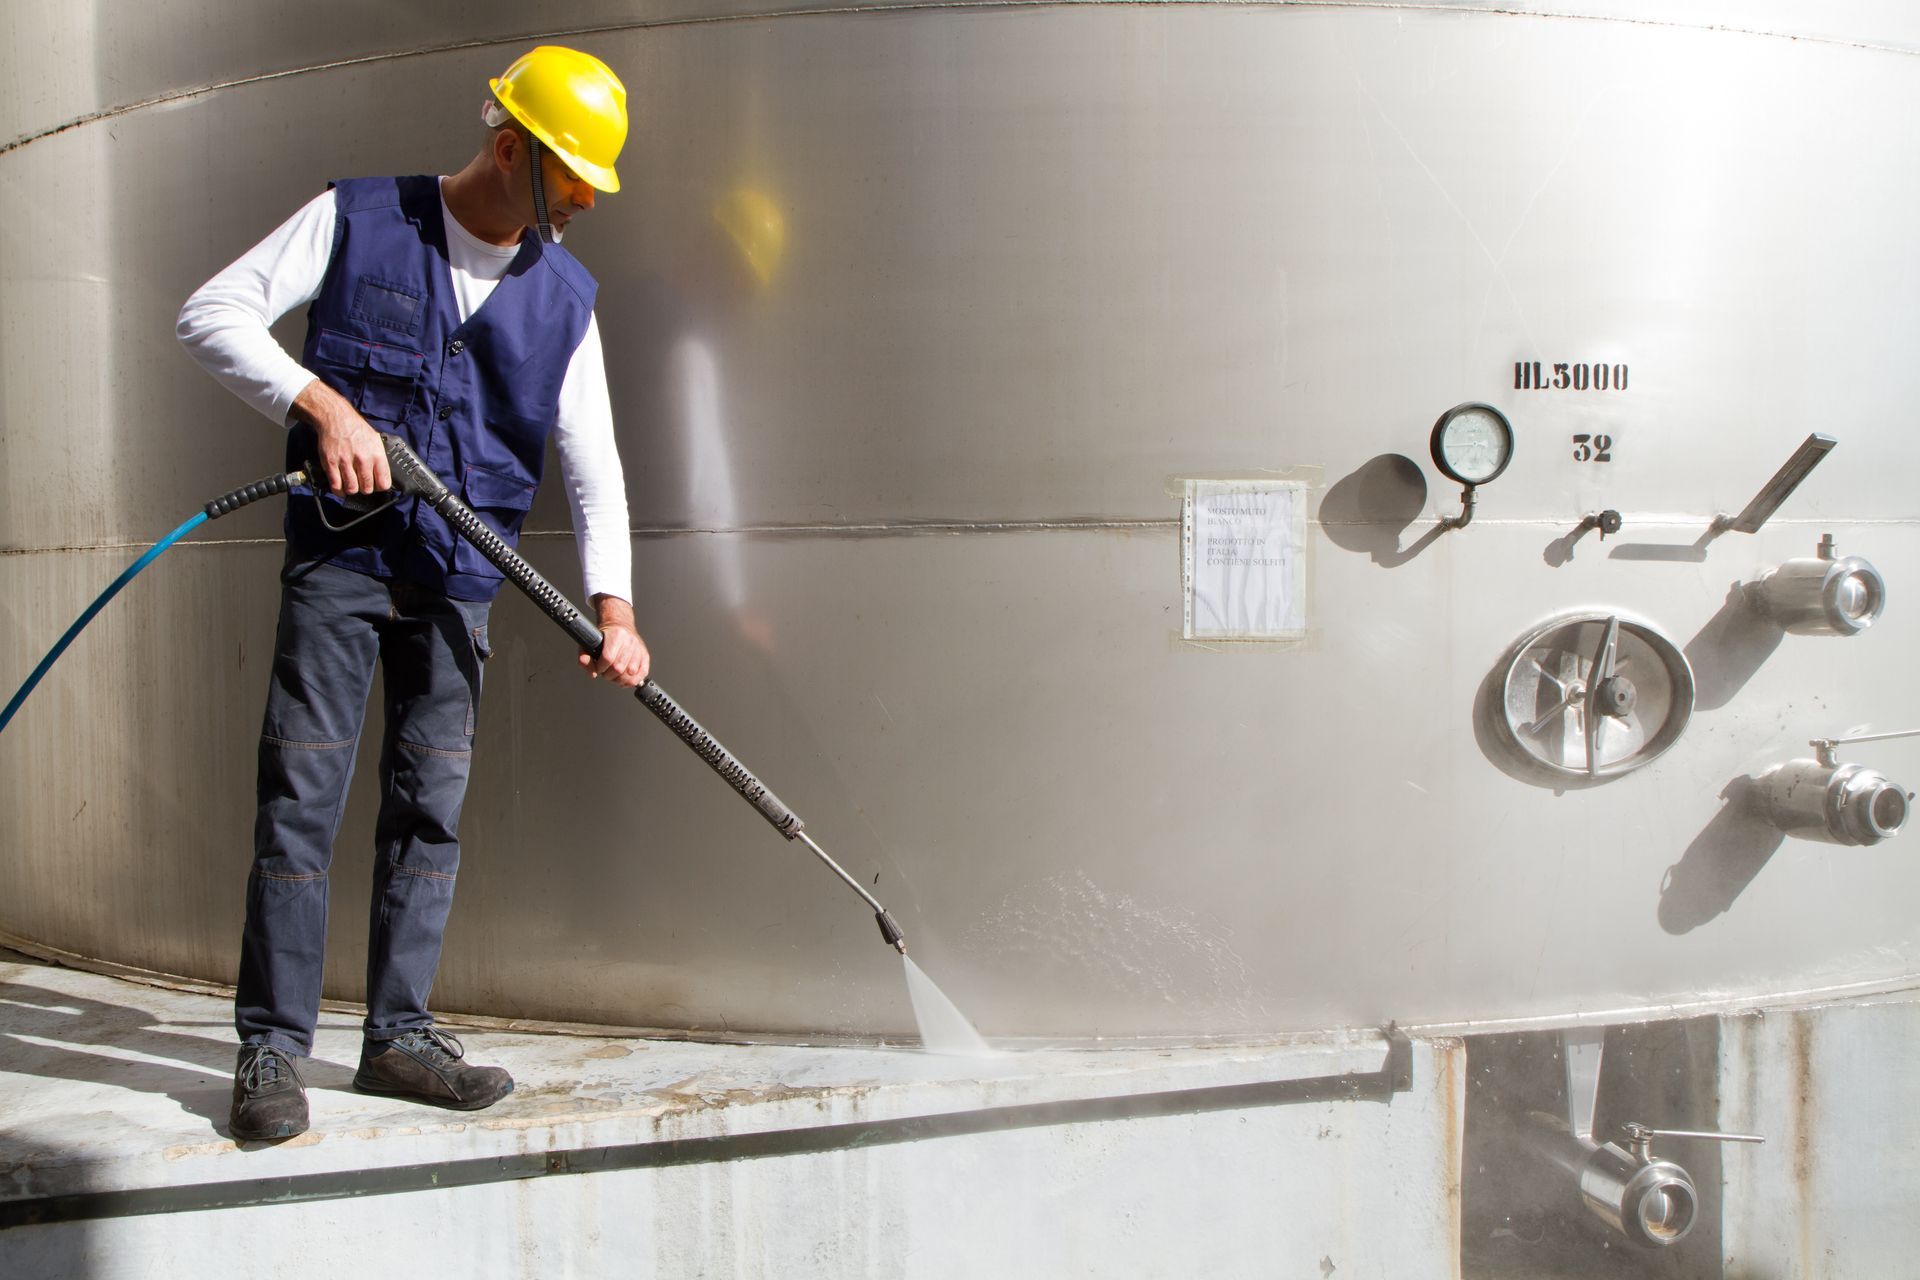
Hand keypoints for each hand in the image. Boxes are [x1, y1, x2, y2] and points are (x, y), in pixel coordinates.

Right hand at [292, 378, 391, 494]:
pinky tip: (340, 487)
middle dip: (365, 489)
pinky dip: (338, 490)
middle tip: (362, 484)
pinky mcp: (331, 463)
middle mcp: (363, 460)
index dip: (380, 487)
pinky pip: (336, 485)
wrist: (336, 418)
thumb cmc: (357, 430)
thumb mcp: (376, 441)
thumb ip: (379, 459)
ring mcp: (346, 462)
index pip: (384, 483)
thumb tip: (383, 476)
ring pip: (352, 489)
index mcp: (377, 455)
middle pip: (367, 489)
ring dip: (352, 490)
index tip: (376, 485)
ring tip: (351, 485)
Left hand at [583, 595, 649, 686]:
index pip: (608, 658)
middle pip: (618, 668)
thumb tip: (592, 673)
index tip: (599, 668)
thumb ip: (585, 657)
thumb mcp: (590, 643)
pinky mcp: (645, 656)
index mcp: (616, 635)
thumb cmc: (605, 636)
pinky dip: (632, 680)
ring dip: (620, 679)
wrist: (620, 625)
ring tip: (614, 675)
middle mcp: (630, 641)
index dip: (601, 668)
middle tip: (606, 672)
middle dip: (609, 675)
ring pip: (630, 673)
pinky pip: (642, 674)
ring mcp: (639, 649)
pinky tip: (624, 679)